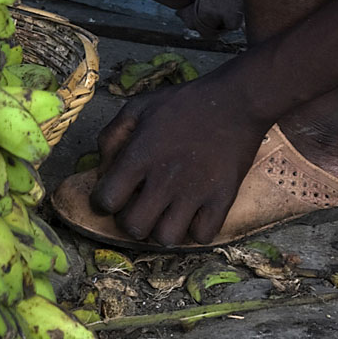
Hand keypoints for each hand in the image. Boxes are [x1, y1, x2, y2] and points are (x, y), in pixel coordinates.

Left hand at [91, 68, 266, 247]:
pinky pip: (202, 237)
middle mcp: (164, 178)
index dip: (104, 201)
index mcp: (140, 155)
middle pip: (134, 227)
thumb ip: (112, 135)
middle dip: (131, 220)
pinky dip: (196, 229)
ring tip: (167, 212)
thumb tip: (102, 168)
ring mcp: (194, 192)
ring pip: (167, 239)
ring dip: (163, 229)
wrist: (235, 100)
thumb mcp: (140, 105)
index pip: (106, 200)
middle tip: (141, 206)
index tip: (114, 195)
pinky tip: (194, 212)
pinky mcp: (222, 199)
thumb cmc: (185, 102)